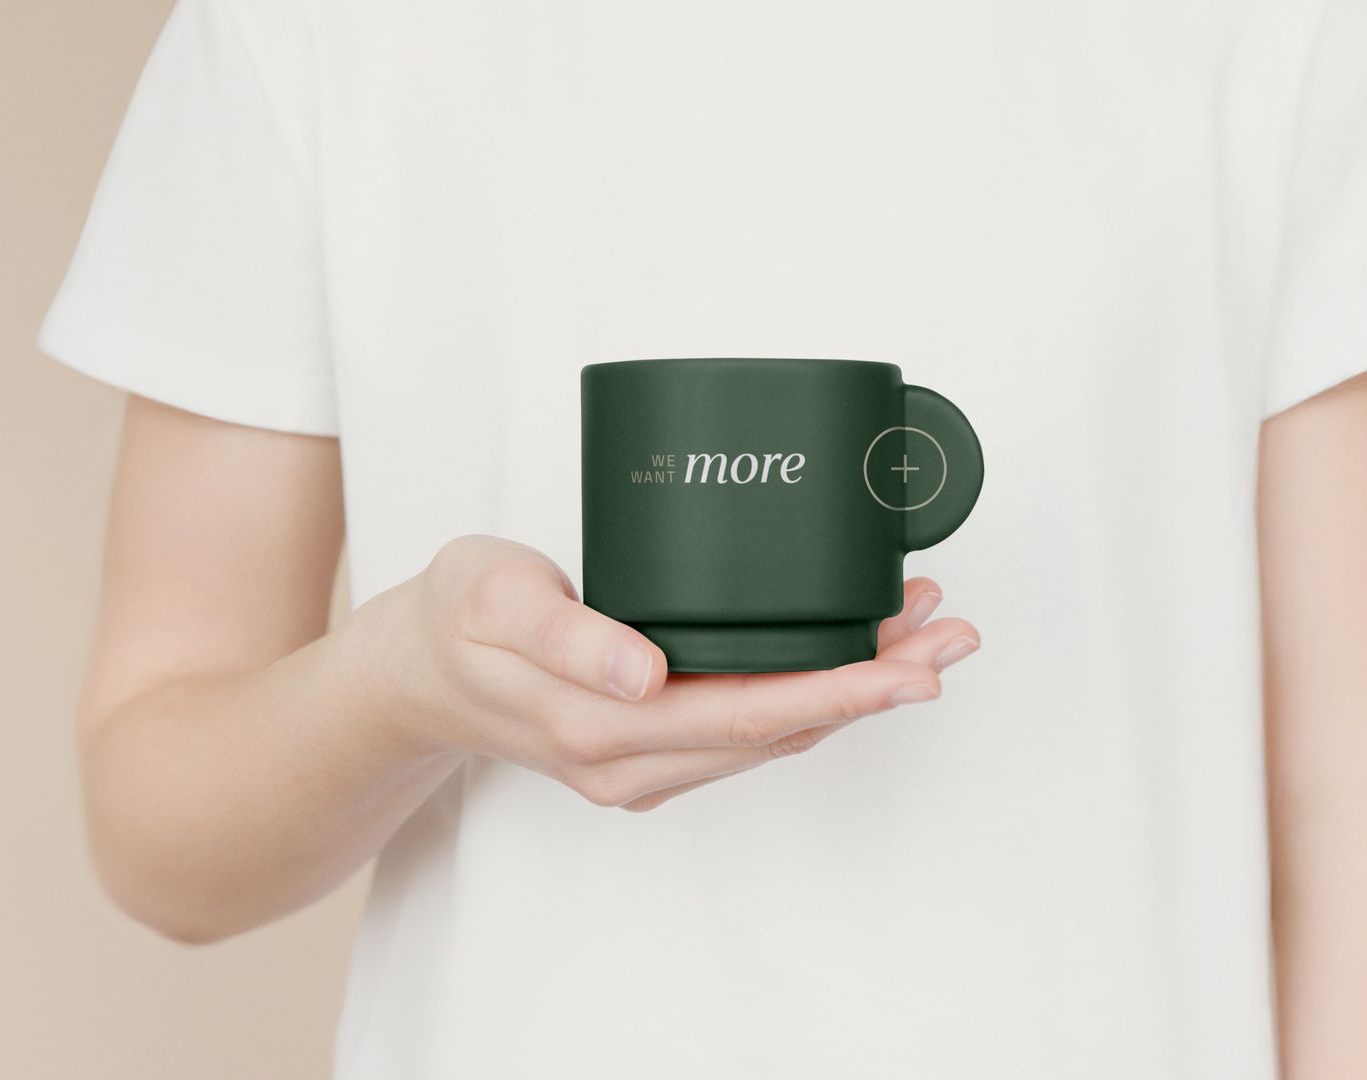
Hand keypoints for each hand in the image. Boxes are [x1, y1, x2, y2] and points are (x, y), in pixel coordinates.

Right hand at [345, 535, 979, 811]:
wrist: (410, 674)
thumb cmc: (453, 619)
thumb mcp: (491, 596)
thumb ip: (564, 633)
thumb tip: (645, 671)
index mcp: (601, 725)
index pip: (749, 713)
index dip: (841, 690)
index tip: (912, 663)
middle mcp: (633, 762)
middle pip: (783, 729)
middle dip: (877, 683)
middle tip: (956, 631)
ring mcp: (646, 765)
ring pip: (775, 733)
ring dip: (855, 686)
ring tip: (926, 629)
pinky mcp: (652, 750)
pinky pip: (748, 727)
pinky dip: (810, 689)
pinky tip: (851, 649)